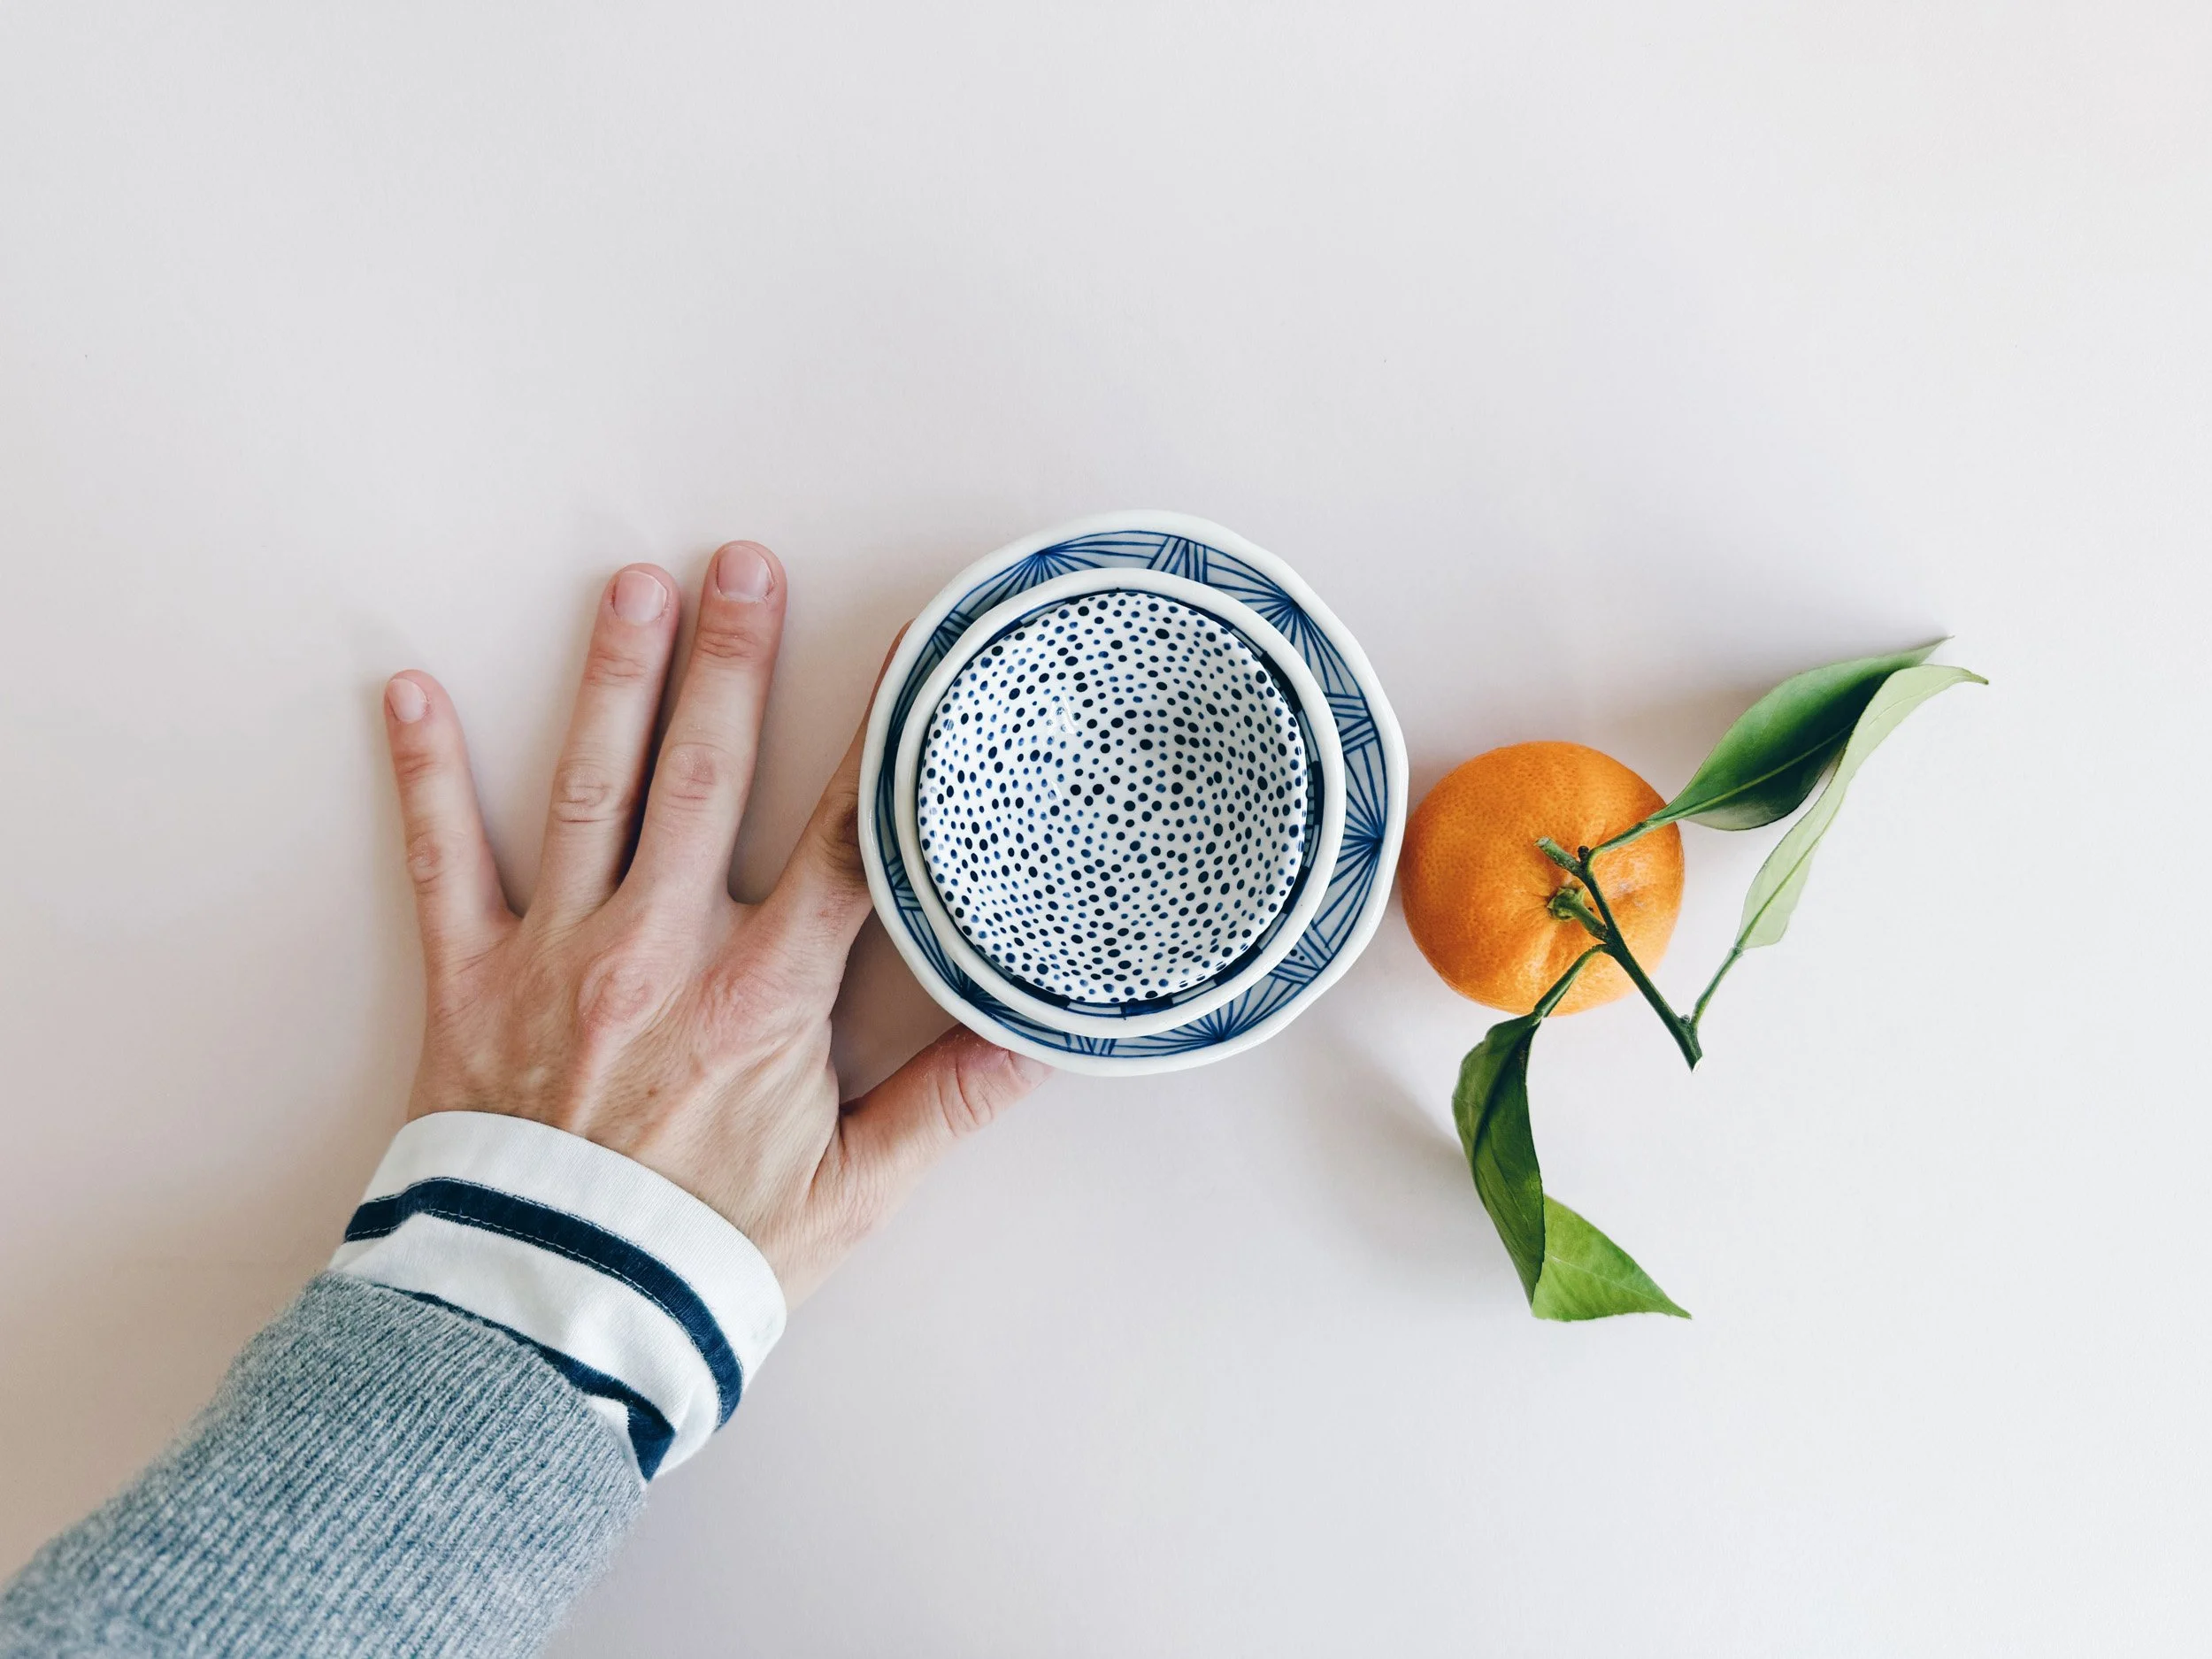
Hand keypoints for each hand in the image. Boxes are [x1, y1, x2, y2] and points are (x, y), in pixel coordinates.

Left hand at [379, 542, 1049, 1302]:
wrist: (548, 1318)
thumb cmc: (704, 1258)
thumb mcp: (852, 1193)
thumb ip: (945, 1106)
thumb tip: (1039, 1042)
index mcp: (763, 996)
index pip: (844, 839)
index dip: (882, 741)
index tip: (910, 656)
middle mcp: (663, 949)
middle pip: (706, 775)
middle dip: (731, 660)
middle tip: (744, 563)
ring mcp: (559, 954)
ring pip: (590, 789)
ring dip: (614, 679)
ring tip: (632, 586)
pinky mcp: (470, 980)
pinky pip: (442, 860)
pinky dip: (425, 774)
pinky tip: (410, 692)